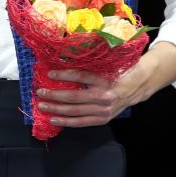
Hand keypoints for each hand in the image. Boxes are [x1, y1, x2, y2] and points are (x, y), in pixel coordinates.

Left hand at [37, 43, 175, 127]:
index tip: (49, 73)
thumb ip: (87, 62)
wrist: (136, 88)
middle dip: (54, 95)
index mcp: (105, 79)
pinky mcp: (103, 119)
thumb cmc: (116, 72)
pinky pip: (81, 122)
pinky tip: (54, 118)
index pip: (81, 77)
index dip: (63, 75)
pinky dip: (66, 121)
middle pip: (74, 97)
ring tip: (42, 105)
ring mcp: (103, 110)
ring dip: (56, 108)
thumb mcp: (105, 63)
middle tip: (40, 91)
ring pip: (75, 111)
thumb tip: (63, 54)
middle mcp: (104, 96)